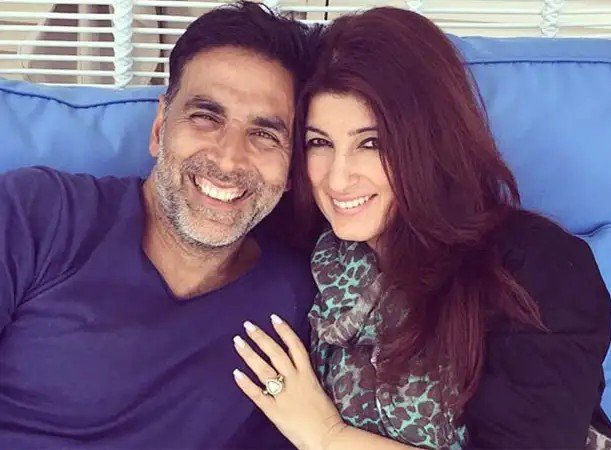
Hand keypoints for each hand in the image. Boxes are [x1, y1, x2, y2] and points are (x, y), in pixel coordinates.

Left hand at [232, 314, 345, 449]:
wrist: (328, 438)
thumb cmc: (326, 416)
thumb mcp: (318, 389)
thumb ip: (306, 377)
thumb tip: (294, 365)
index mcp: (308, 375)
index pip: (295, 347)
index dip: (284, 331)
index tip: (273, 317)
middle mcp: (295, 380)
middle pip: (276, 354)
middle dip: (261, 338)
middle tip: (247, 325)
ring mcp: (283, 395)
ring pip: (264, 370)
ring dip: (249, 354)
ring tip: (237, 342)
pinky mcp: (274, 411)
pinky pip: (257, 394)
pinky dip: (246, 384)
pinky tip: (236, 373)